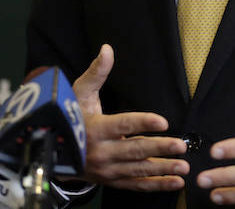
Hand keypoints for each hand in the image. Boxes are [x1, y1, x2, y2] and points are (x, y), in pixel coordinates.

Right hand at [73, 44, 188, 190]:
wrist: (51, 151)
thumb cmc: (71, 116)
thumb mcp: (79, 93)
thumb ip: (96, 72)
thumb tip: (107, 49)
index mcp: (95, 128)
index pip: (122, 124)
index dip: (143, 123)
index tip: (162, 121)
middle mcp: (101, 152)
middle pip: (134, 149)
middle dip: (160, 148)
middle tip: (181, 145)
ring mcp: (106, 169)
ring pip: (138, 169)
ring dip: (163, 169)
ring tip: (183, 167)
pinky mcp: (111, 180)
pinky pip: (136, 184)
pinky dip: (156, 185)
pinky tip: (174, 183)